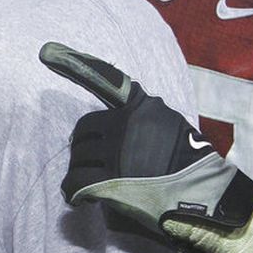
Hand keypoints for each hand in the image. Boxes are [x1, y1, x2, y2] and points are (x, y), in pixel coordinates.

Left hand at [38, 41, 252, 232]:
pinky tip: (81, 201)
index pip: (107, 80)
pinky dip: (73, 194)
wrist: (206, 199)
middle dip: (84, 147)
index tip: (47, 51)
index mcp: (143, 107)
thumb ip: (143, 120)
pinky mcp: (109, 181)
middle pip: (84, 129)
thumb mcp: (171, 126)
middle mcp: (127, 125)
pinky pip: (75, 184)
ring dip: (81, 173)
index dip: (75, 64)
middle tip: (94, 166)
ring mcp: (117, 153)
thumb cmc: (189, 166)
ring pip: (78, 159)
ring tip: (95, 187)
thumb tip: (112, 126)